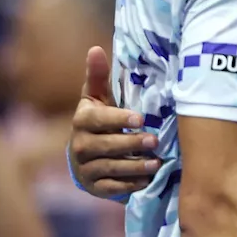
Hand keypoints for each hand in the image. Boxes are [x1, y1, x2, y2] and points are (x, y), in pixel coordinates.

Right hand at [69, 46, 161, 198]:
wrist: (86, 155)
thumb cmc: (99, 119)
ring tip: (157, 163)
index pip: (99, 120)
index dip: (119, 119)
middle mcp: (80, 145)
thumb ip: (98, 76)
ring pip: (111, 168)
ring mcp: (85, 168)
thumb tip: (95, 48)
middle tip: (155, 140)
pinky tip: (148, 180)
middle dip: (132, 143)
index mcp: (82, 120)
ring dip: (135, 167)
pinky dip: (130, 185)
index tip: (141, 118)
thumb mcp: (98, 97)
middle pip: (106, 146)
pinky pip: (111, 188)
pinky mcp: (93, 187)